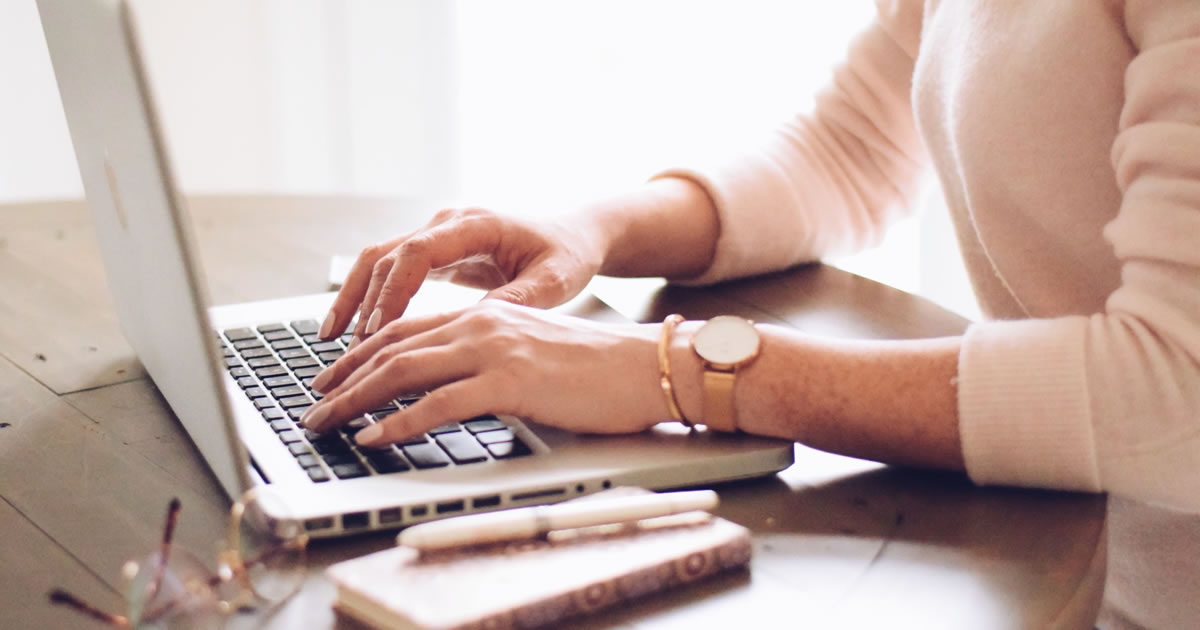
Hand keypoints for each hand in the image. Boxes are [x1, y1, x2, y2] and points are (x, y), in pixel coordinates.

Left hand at [301, 300, 669, 445]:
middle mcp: (481, 323)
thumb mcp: (530, 353)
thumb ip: (488, 360)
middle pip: (392, 347)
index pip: (405, 329)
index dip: (360, 354)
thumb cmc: (594, 369)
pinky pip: (439, 403)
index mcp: (485, 314)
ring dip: (355, 399)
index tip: (332, 378)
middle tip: (313, 407)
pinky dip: (399, 422)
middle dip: (343, 379)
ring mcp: (494, 349)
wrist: (642, 367)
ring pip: (403, 370)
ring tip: (325, 424)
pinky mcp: (510, 381)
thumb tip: (449, 389)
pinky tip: (374, 438)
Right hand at [319, 207, 604, 343]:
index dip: (394, 291)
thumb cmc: (568, 253)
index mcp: (477, 224)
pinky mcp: (435, 253)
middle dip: (362, 301)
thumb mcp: (554, 280)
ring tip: (332, 341)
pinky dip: (369, 299)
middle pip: (386, 255)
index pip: (418, 252)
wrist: (573, 234)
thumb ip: (516, 300)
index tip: (380, 330)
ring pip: (379, 262)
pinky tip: (355, 334)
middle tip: (347, 348)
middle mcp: (449, 224)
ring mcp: (438, 236)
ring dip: (354, 298)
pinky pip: (391, 273)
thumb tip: (475, 326)